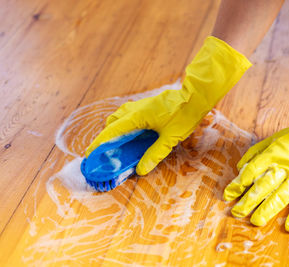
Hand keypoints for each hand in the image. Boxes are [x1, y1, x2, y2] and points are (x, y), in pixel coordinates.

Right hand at [85, 36, 250, 174]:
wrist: (194, 97)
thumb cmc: (183, 116)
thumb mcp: (170, 138)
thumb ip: (154, 154)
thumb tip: (141, 169)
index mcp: (137, 116)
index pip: (112, 131)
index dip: (100, 143)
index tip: (90, 153)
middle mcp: (134, 109)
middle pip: (112, 123)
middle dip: (105, 137)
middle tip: (105, 152)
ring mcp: (140, 105)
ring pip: (120, 117)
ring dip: (114, 129)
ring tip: (117, 144)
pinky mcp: (147, 105)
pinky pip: (128, 114)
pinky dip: (124, 124)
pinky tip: (132, 134)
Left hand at [223, 101, 288, 231]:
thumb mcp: (272, 140)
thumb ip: (255, 153)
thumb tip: (240, 168)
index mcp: (272, 155)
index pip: (252, 171)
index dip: (238, 183)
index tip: (228, 194)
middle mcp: (283, 168)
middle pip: (263, 186)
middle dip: (248, 200)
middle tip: (236, 212)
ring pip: (280, 196)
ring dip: (267, 210)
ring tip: (255, 221)